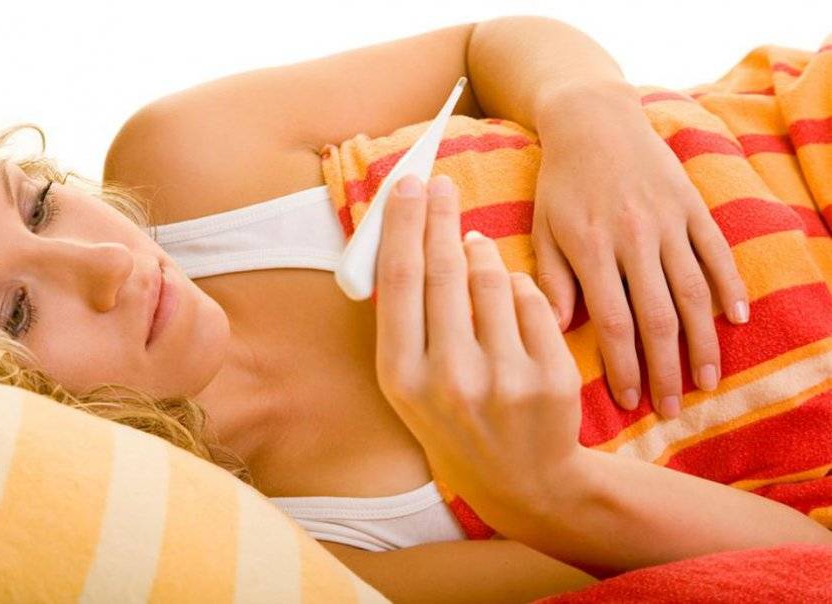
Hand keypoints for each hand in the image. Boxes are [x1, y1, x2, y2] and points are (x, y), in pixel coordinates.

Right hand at [374, 173, 583, 511]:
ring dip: (482, 251)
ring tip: (475, 243)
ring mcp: (504, 380)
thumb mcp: (412, 385)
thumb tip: (413, 240)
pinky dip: (520, 287)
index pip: (400, 280)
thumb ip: (405, 322)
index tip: (407, 183)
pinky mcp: (551, 378)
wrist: (523, 482)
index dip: (403, 224)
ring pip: (493, 279)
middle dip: (439, 216)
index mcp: (402, 377)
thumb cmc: (456, 420)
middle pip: (444, 270)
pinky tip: (510, 293)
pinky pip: (533, 301)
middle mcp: (450, 379)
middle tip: (440, 182)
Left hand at [531, 84, 749, 417]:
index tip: (630, 402)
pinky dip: (730, 286)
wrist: (592, 120)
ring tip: (709, 381)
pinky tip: (737, 320)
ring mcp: (667, 221)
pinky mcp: (690, 205)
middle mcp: (634, 239)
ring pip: (693, 292)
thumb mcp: (542, 228)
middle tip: (674, 409)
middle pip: (658, 318)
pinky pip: (716, 252)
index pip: (613, 323)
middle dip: (667, 370)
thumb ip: (551, 279)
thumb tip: (559, 329)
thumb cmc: (559, 182)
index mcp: (592, 250)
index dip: (624, 367)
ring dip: (703, 342)